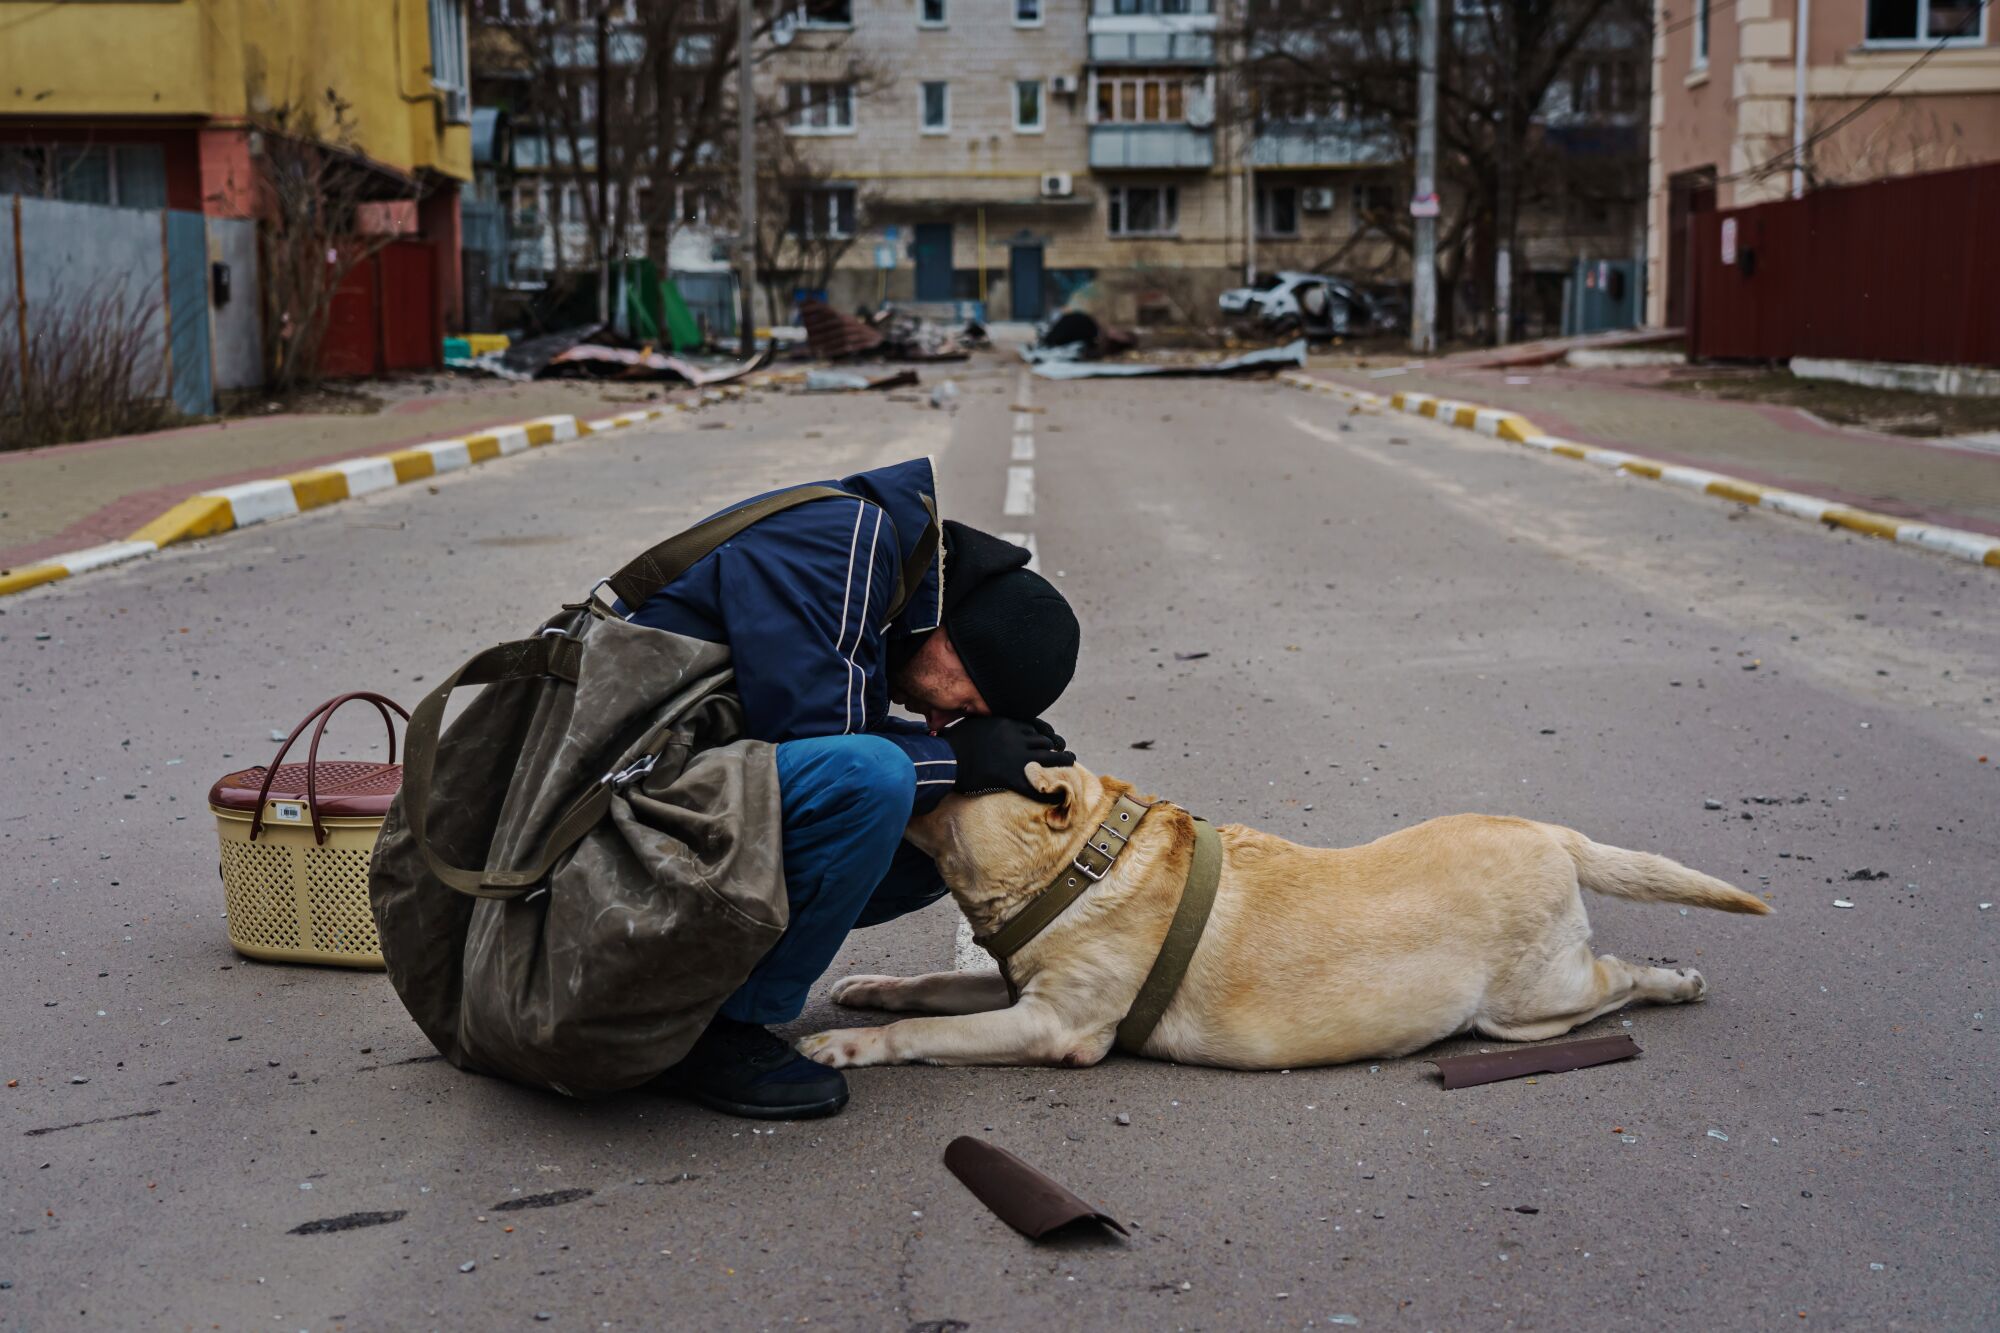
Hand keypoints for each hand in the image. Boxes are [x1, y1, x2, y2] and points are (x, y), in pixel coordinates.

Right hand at [946, 717, 1076, 801]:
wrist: (946, 758)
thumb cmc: (953, 741)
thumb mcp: (972, 720)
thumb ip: (985, 719)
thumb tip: (986, 718)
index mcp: (1008, 723)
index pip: (1034, 726)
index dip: (1046, 733)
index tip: (1051, 738)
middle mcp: (1016, 737)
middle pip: (1045, 741)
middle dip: (1057, 746)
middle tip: (1065, 752)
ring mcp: (1016, 756)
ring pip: (1049, 758)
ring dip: (1063, 761)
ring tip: (1071, 763)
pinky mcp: (1012, 776)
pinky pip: (1036, 785)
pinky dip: (1049, 791)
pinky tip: (1059, 794)